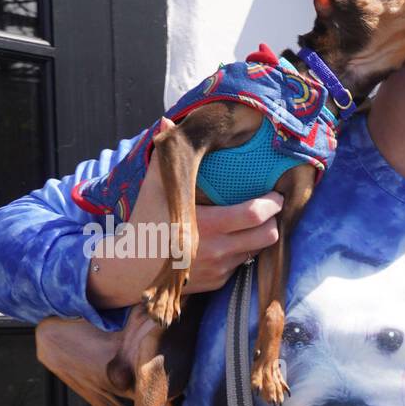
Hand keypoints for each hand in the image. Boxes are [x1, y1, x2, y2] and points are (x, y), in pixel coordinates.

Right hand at [86, 117, 285, 308]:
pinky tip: (233, 240)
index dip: (272, 204)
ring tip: (253, 222)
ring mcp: (219, 270)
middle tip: (270, 209)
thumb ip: (165, 158)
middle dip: (273, 222)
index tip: (276, 194)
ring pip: (256, 252)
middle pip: (267, 237)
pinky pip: (241, 266)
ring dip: (258, 237)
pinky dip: (242, 252)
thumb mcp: (153, 189)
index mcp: (208, 225)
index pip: (256, 215)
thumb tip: (168, 122)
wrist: (129, 270)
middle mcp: (218, 251)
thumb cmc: (143, 223)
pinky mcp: (217, 283)